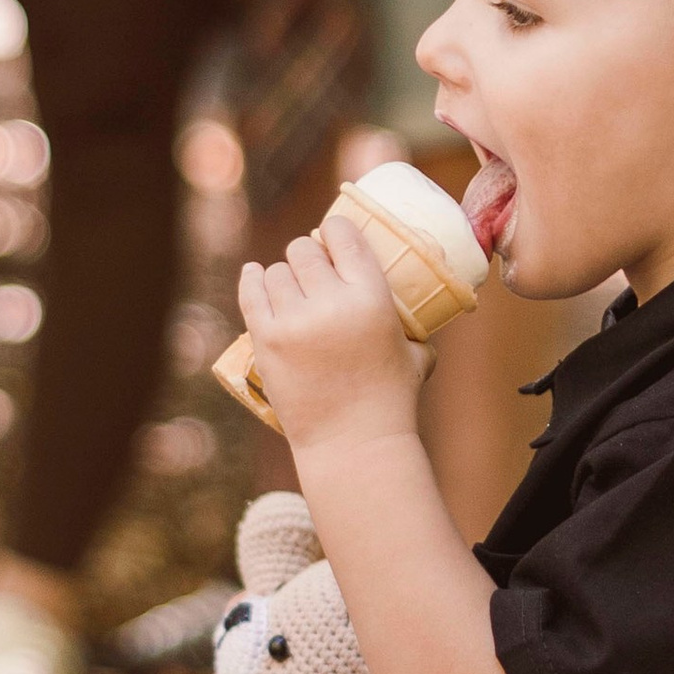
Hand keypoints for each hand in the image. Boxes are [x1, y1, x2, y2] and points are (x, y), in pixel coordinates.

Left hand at [236, 217, 426, 453]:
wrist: (353, 443)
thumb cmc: (390, 400)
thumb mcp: (416, 354)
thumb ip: (413, 325)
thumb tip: (422, 308)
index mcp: (371, 297)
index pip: (343, 236)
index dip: (334, 230)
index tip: (331, 235)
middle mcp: (332, 302)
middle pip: (304, 250)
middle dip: (308, 256)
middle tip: (312, 271)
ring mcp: (295, 321)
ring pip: (276, 271)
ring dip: (284, 277)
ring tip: (290, 290)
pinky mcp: (266, 340)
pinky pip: (251, 293)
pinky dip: (252, 280)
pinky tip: (255, 276)